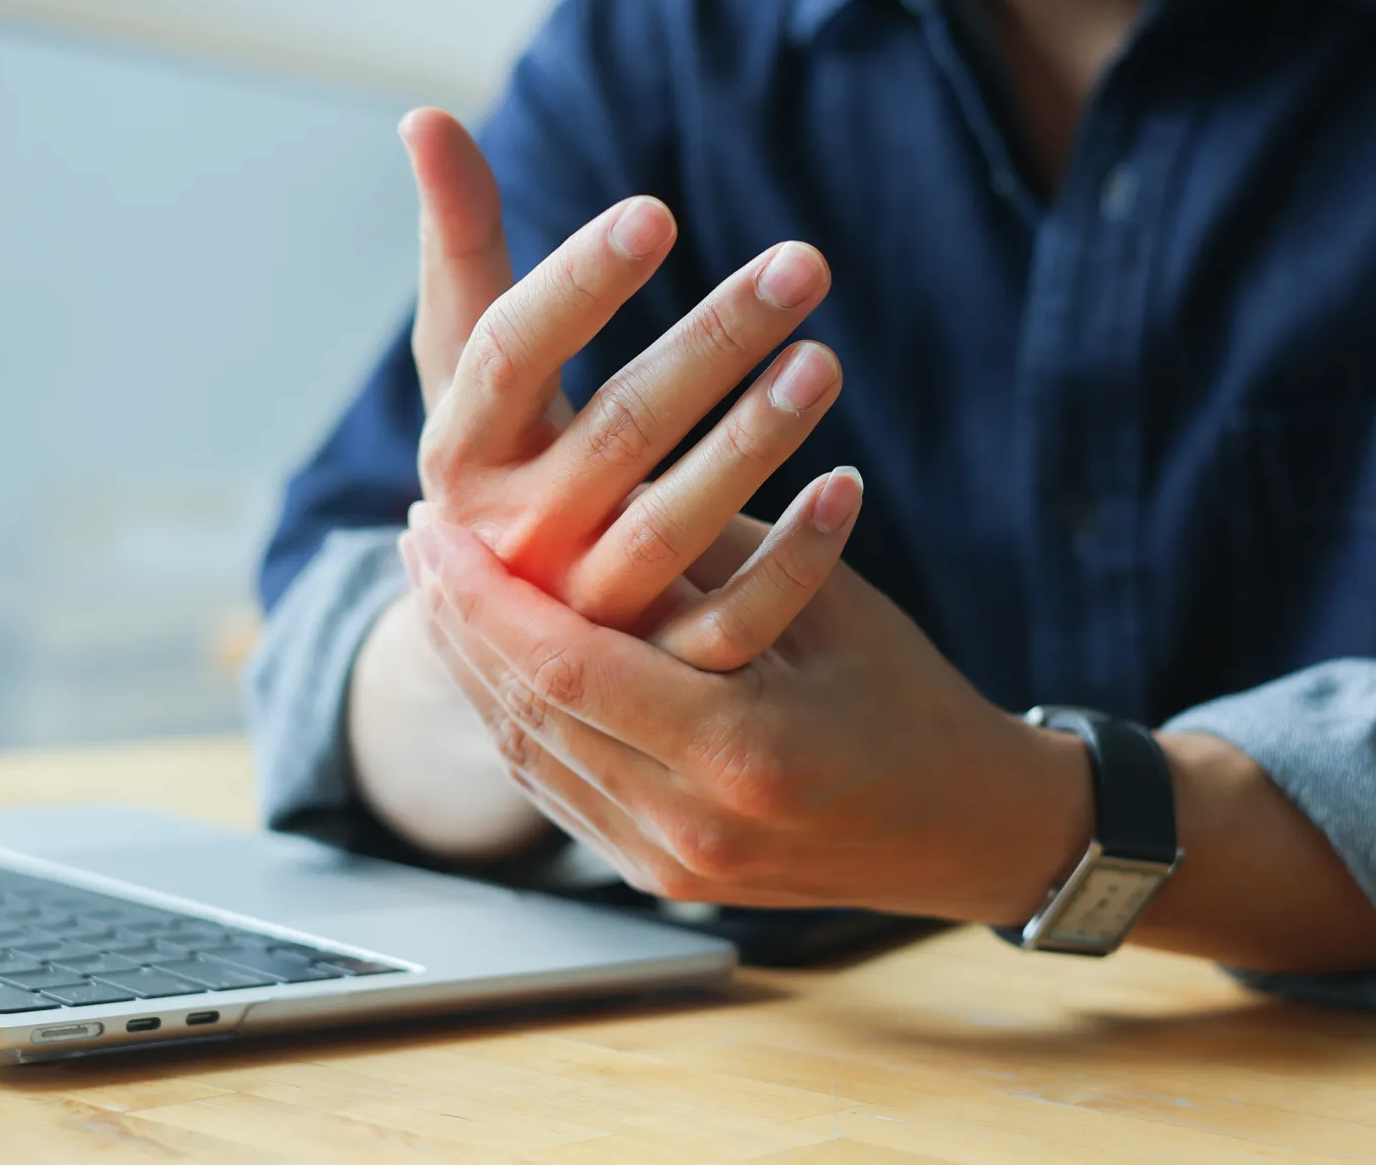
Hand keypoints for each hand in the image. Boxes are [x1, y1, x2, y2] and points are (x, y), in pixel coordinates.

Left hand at [400, 517, 1093, 922]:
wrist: (960, 828)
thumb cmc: (907, 696)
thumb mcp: (821, 602)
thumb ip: (702, 563)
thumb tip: (585, 498)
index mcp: (741, 751)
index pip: (566, 667)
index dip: (486, 595)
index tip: (434, 526)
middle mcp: (691, 825)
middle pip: (527, 713)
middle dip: (458, 620)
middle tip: (415, 539)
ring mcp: (669, 864)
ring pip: (526, 756)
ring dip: (471, 668)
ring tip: (437, 588)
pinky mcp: (659, 877)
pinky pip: (555, 789)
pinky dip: (512, 718)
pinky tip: (489, 660)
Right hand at [401, 107, 844, 630]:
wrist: (507, 641)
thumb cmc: (504, 465)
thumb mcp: (471, 377)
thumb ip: (462, 252)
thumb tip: (428, 116)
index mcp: (461, 456)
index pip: (505, 358)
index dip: (577, 285)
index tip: (656, 214)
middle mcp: (514, 541)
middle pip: (616, 430)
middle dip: (711, 340)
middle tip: (803, 262)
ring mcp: (586, 614)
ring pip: (676, 527)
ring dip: (754, 440)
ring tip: (825, 361)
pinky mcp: (655, 673)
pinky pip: (735, 620)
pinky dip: (796, 558)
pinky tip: (850, 486)